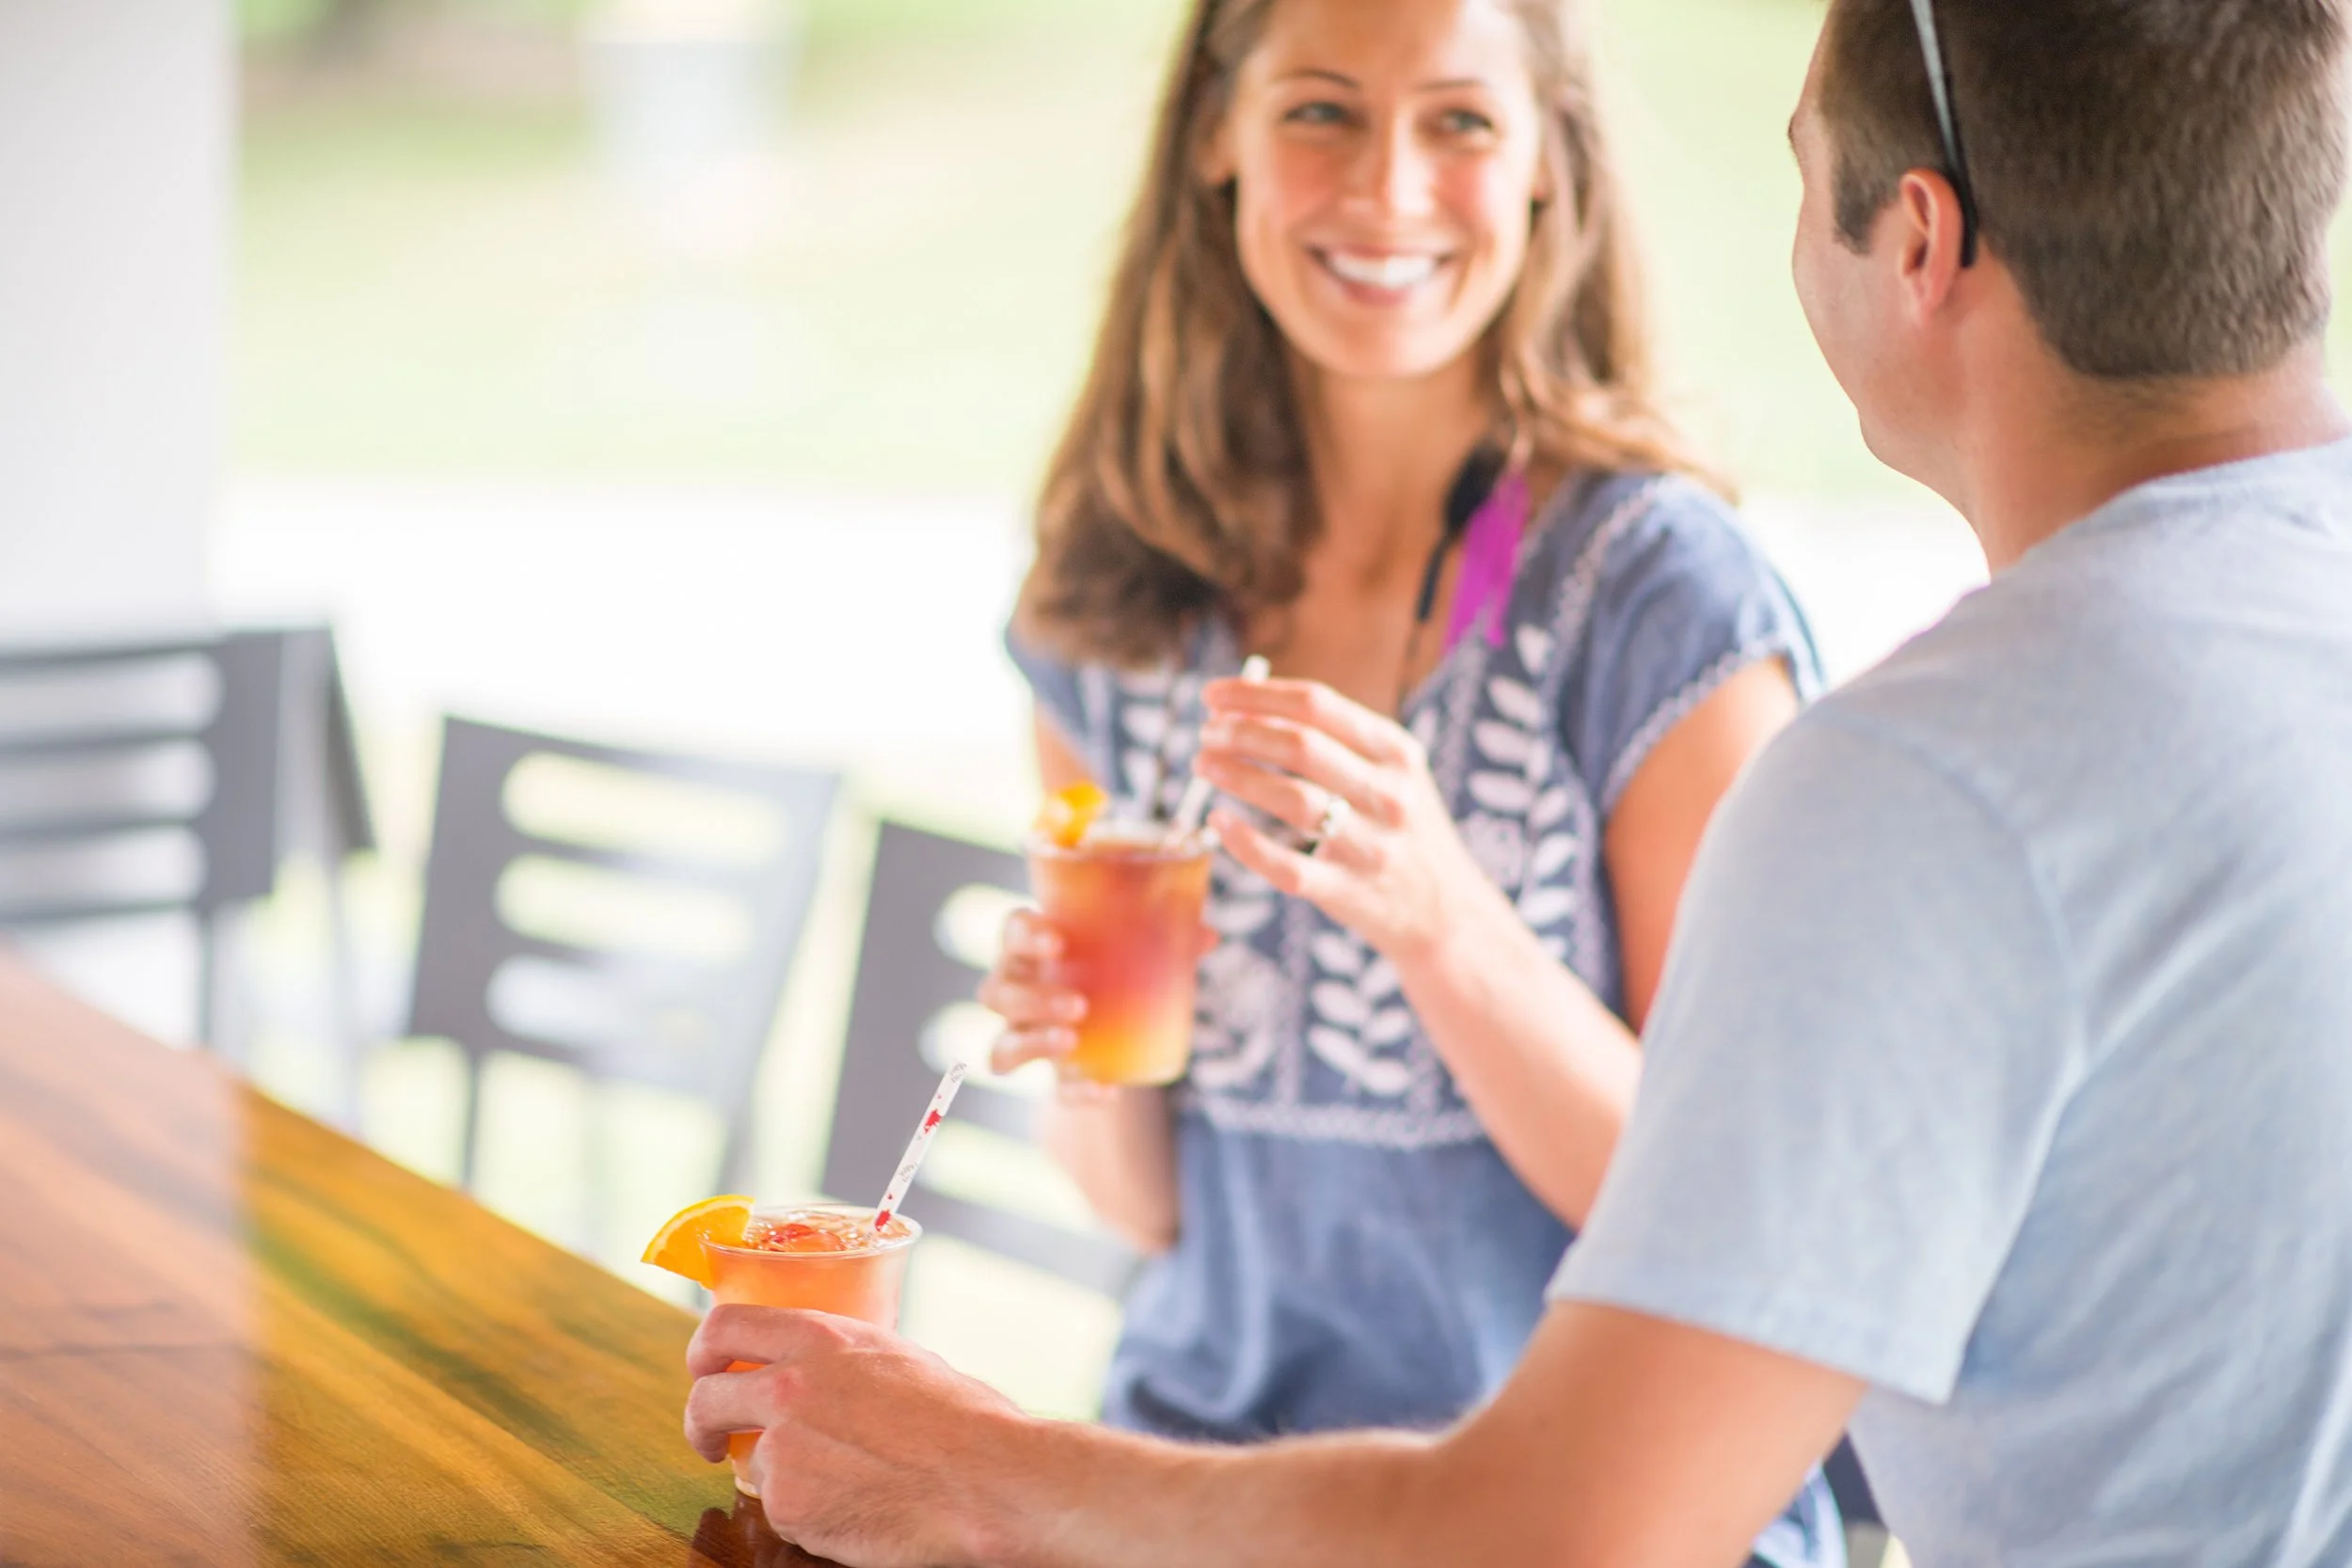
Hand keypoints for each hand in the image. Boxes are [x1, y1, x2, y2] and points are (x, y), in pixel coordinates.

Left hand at [685, 1306, 1029, 1566]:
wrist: (985, 1480)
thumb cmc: (962, 1420)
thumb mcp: (896, 1357)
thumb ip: (843, 1361)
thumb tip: (824, 1373)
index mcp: (819, 1339)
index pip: (723, 1326)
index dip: (703, 1351)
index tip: (706, 1371)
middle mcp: (789, 1387)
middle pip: (705, 1399)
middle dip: (702, 1423)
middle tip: (715, 1440)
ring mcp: (783, 1449)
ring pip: (754, 1462)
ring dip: (786, 1474)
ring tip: (847, 1481)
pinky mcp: (789, 1505)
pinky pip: (783, 1508)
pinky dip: (810, 1513)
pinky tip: (857, 1507)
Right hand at [979, 908, 1215, 1102]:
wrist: (1120, 1017)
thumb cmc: (1119, 961)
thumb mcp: (1143, 943)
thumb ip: (1169, 937)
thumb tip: (1207, 936)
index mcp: (1031, 948)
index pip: (1010, 932)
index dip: (1024, 936)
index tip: (1058, 942)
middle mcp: (1017, 992)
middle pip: (996, 993)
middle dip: (1032, 1000)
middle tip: (1079, 1005)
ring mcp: (1028, 1038)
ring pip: (1002, 1049)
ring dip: (1034, 1045)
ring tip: (1073, 1041)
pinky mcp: (1056, 1074)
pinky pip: (1054, 1092)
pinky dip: (1077, 1094)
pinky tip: (1107, 1091)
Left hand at [1195, 677, 1491, 968]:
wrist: (1447, 913)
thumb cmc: (1403, 829)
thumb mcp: (1394, 773)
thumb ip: (1336, 738)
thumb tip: (1248, 705)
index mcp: (1397, 752)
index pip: (1317, 705)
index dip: (1256, 695)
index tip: (1213, 695)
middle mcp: (1389, 795)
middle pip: (1301, 747)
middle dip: (1240, 732)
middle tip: (1204, 733)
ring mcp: (1370, 847)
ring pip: (1291, 801)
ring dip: (1236, 776)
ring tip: (1203, 764)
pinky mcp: (1349, 894)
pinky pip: (1286, 866)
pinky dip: (1244, 842)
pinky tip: (1218, 821)